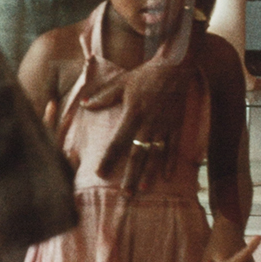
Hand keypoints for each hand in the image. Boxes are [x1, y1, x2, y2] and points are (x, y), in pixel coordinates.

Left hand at [83, 52, 188, 192]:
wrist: (176, 66)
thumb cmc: (146, 74)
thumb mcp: (122, 82)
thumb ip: (103, 96)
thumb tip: (84, 104)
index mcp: (132, 114)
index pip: (117, 141)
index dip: (109, 158)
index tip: (100, 173)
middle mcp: (148, 124)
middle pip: (137, 154)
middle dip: (130, 175)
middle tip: (125, 195)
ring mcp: (164, 126)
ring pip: (155, 155)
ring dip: (149, 174)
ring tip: (143, 190)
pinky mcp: (176, 126)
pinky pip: (173, 148)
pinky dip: (170, 163)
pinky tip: (167, 177)